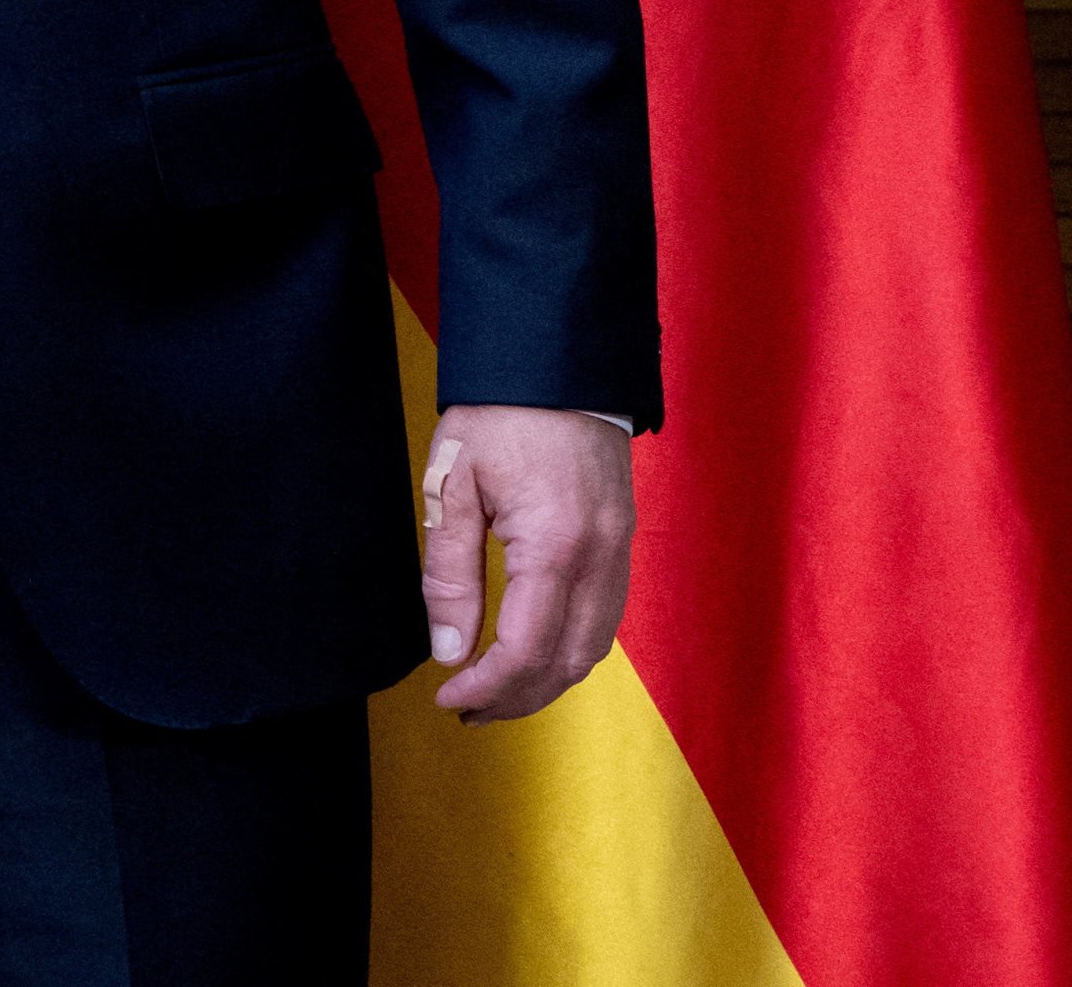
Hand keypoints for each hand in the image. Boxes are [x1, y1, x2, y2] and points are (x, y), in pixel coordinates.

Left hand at [421, 402, 634, 721]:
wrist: (558, 362)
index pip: (524, 650)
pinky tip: (534, 652)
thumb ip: (448, 573)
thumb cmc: (499, 415)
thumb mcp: (453, 486)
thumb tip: (447, 650)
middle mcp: (602, 559)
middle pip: (567, 663)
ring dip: (547, 682)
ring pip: (594, 649)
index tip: (448, 698)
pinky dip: (571, 650)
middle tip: (467, 710)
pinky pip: (606, 620)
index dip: (485, 687)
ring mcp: (622, 552)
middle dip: (516, 699)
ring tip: (495, 692)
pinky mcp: (624, 541)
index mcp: (556, 547)